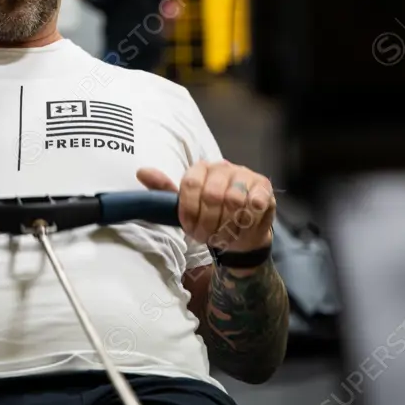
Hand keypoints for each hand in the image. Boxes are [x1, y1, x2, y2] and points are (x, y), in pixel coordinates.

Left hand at [137, 160, 274, 252]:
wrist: (240, 230)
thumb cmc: (210, 217)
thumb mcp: (184, 207)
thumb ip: (164, 191)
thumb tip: (141, 171)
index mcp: (201, 169)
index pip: (191, 185)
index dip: (190, 211)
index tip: (190, 228)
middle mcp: (223, 167)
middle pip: (213, 195)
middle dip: (209, 223)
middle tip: (208, 237)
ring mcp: (245, 175)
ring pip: (234, 200)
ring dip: (228, 225)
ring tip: (224, 236)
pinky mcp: (263, 187)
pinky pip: (255, 203)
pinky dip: (247, 220)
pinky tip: (242, 228)